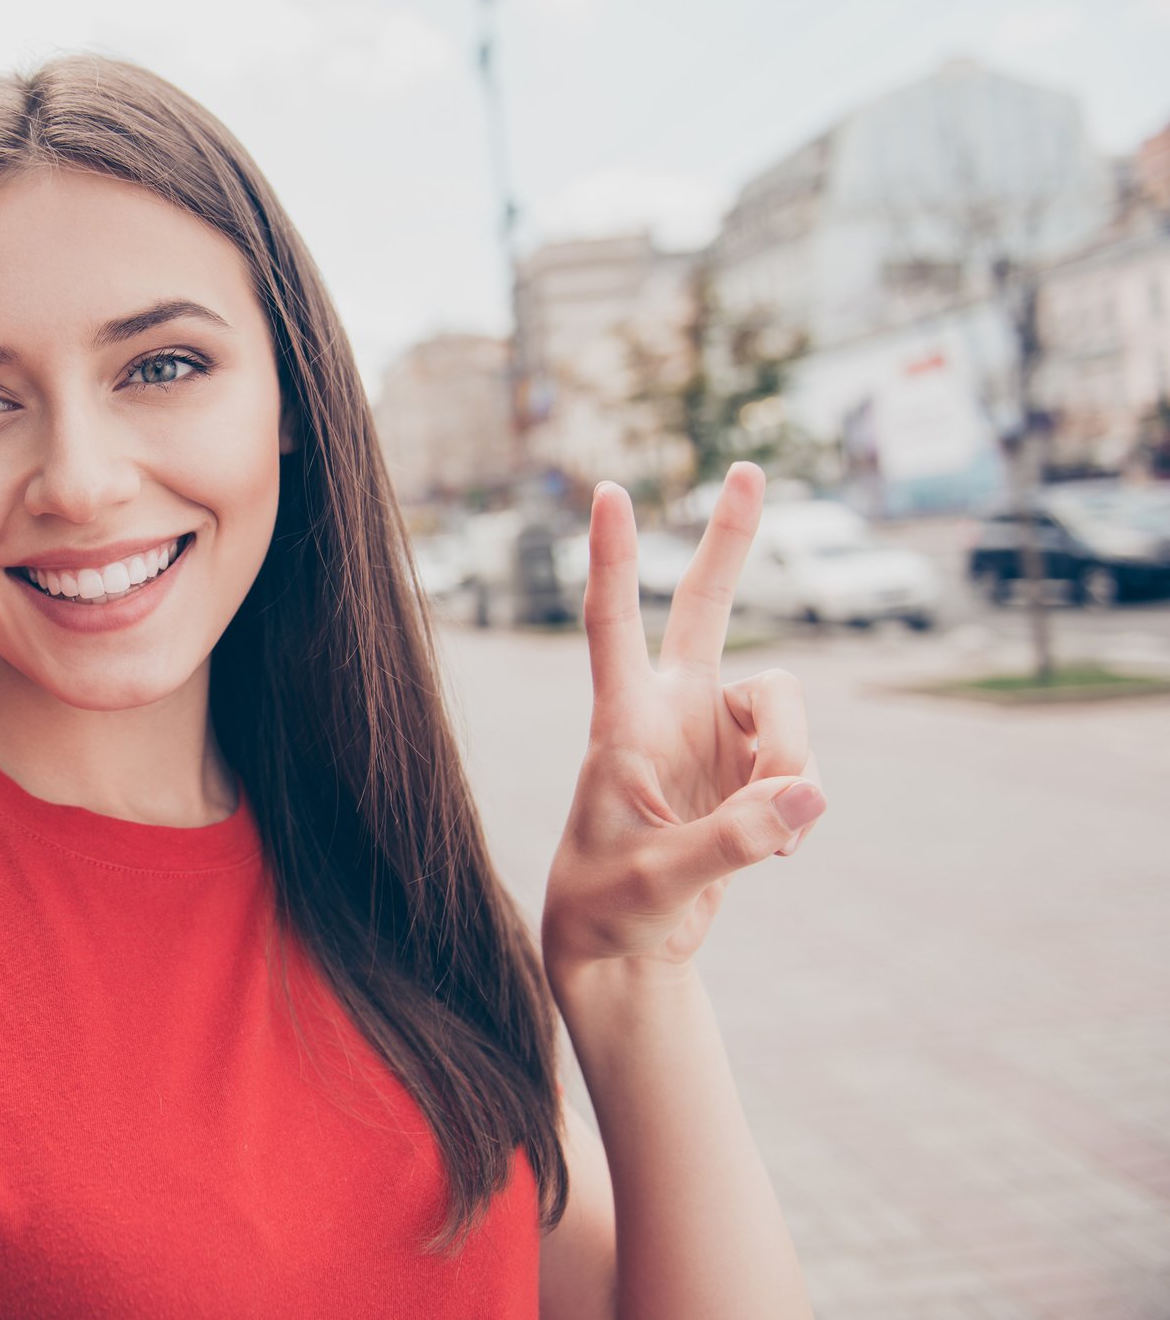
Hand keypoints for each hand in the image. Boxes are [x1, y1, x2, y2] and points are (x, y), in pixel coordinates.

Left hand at [541, 463, 826, 980]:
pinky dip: (799, 814)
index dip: (611, 559)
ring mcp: (718, 737)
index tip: (607, 491)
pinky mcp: (755, 773)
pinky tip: (771, 851)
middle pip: (707, 608)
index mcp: (623, 721)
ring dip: (793, 769)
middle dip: (731, 541)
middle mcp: (673, 712)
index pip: (611, 625)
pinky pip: (806, 772)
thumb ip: (730, 842)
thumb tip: (810, 794)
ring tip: (762, 838)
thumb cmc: (610, 908)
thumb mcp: (658, 881)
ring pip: (789, 711)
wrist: (626, 949)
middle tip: (747, 467)